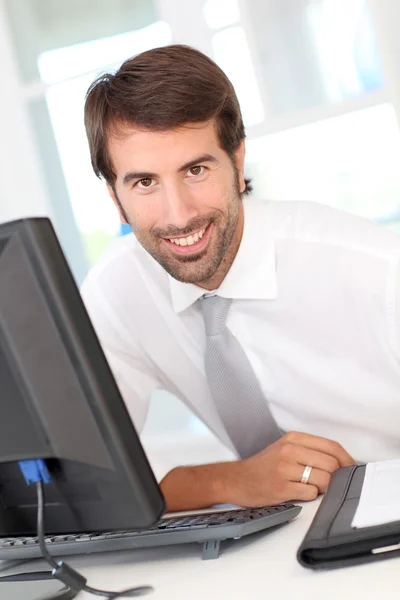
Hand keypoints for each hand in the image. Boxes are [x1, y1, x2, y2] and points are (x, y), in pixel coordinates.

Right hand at [225, 431, 355, 506]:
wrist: (236, 479)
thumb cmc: (264, 466)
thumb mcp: (285, 448)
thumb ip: (310, 451)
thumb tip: (341, 462)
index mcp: (293, 438)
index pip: (331, 446)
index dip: (347, 459)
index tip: (351, 469)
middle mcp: (289, 450)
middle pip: (331, 463)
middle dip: (336, 477)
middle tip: (331, 483)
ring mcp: (284, 468)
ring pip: (323, 479)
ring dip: (323, 488)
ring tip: (312, 488)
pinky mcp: (281, 487)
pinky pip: (310, 493)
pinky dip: (311, 496)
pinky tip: (300, 493)